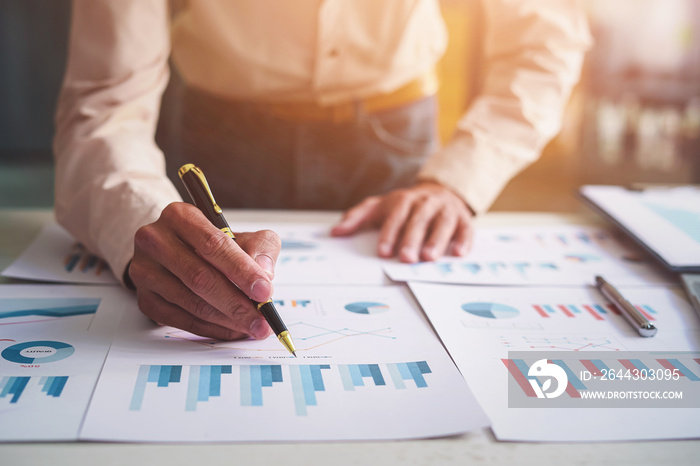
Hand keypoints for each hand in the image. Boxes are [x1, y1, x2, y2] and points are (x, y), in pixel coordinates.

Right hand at [127, 202, 280, 339]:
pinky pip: (180, 320)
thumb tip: (264, 273)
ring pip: (190, 302)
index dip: (241, 270)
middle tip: (261, 319)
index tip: (264, 291)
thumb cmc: (215, 245)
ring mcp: (145, 270)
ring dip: (226, 319)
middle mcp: (156, 240)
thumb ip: (261, 248)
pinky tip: (232, 330)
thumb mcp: (244, 235)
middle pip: (199, 277)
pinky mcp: (144, 298)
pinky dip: (211, 328)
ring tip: (251, 326)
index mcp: (179, 216)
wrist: (180, 252)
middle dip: (236, 303)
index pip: (213, 245)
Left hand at [331, 182, 473, 261]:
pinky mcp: (464, 219)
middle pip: (418, 221)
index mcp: (404, 200)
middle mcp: (426, 203)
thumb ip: (357, 218)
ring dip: (436, 241)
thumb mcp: (380, 206)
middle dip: (411, 239)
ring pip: (442, 224)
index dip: (389, 233)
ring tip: (429, 258)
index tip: (383, 251)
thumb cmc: (405, 205)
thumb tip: (335, 232)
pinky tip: (459, 253)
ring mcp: (446, 210)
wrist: (441, 190)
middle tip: (406, 258)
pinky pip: (466, 229)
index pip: (395, 216)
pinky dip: (464, 240)